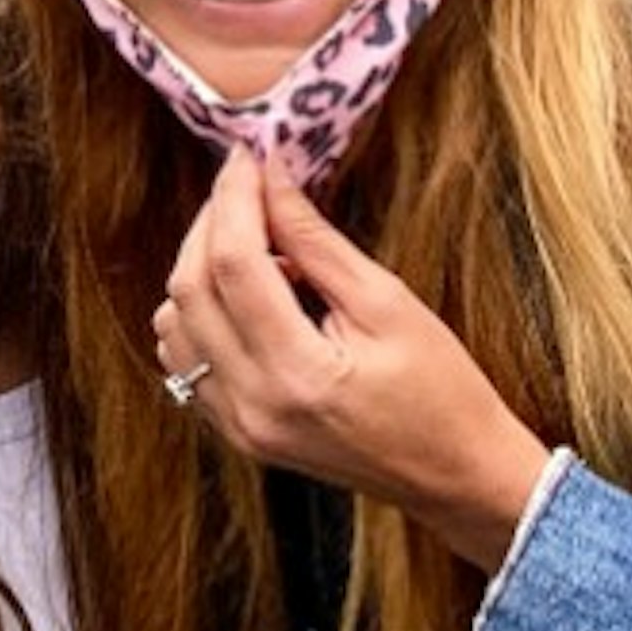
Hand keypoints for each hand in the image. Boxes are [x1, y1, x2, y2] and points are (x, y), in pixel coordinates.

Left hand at [155, 152, 551, 571]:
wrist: (457, 475)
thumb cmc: (442, 390)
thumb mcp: (388, 302)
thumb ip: (317, 242)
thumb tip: (273, 178)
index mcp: (297, 374)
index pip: (235, 264)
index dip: (235, 199)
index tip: (248, 156)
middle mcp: (251, 405)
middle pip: (189, 289)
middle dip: (211, 224)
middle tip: (247, 186)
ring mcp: (236, 426)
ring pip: (174, 323)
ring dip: (200, 268)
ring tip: (259, 246)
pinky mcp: (235, 432)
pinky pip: (186, 359)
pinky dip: (200, 314)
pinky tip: (249, 296)